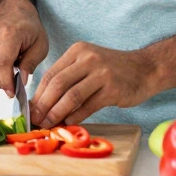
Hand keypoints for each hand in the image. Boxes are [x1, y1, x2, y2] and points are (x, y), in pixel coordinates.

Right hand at [0, 0, 48, 97]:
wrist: (11, 13)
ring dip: (0, 81)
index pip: (2, 62)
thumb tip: (21, 81)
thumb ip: (30, 63)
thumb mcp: (40, 45)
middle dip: (5, 84)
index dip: (7, 81)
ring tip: (13, 72)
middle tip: (18, 85)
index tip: (13, 92)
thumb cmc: (29, 28)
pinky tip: (4, 69)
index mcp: (9, 34)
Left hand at [29, 41, 158, 127]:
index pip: (51, 73)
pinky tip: (69, 123)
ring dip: (57, 112)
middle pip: (58, 84)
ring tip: (49, 124)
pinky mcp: (113, 89)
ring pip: (71, 95)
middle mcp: (88, 59)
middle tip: (36, 119)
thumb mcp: (88, 64)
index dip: (38, 94)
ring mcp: (101, 73)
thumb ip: (68, 78)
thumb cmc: (112, 69)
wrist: (145, 68)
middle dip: (44, 104)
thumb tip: (43, 102)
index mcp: (77, 51)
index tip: (30, 109)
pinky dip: (76, 116)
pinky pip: (89, 105)